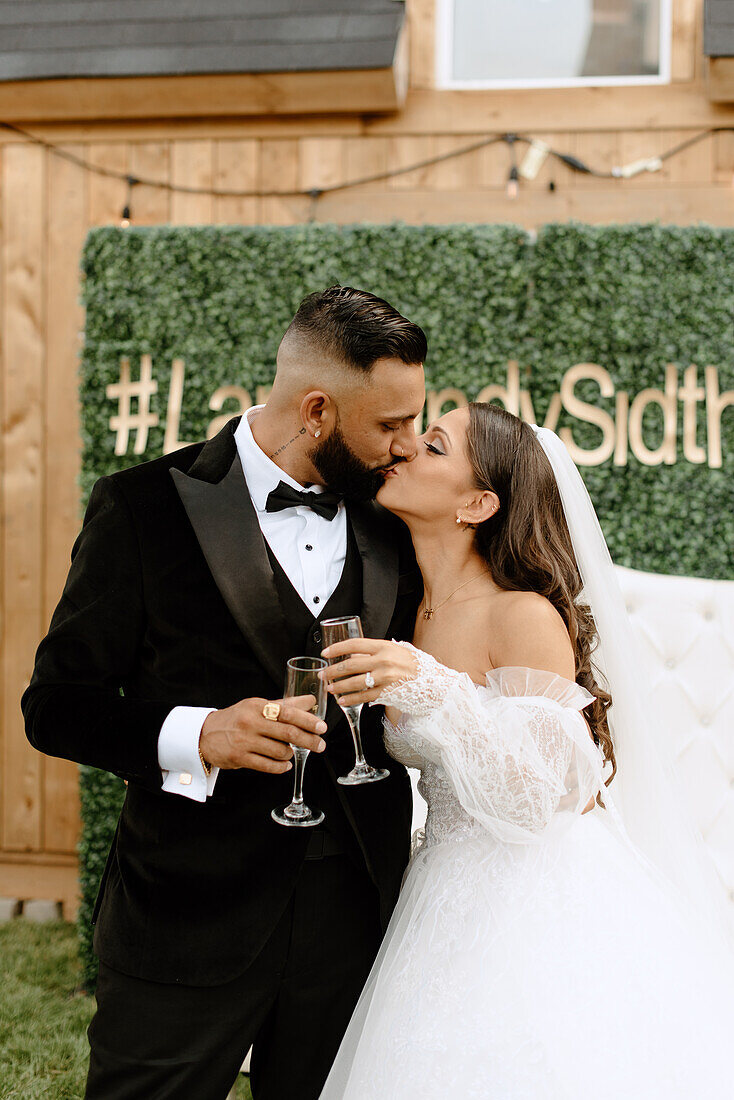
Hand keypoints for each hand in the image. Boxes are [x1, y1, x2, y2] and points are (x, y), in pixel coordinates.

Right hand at [199, 695, 327, 773]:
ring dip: (290, 754)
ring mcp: (244, 741)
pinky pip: (268, 766)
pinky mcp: (239, 758)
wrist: (205, 734)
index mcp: (257, 706)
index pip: (287, 712)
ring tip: (290, 752)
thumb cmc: (237, 718)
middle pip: (287, 733)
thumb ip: (285, 704)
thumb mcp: (258, 706)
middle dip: (308, 740)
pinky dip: (280, 767)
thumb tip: (311, 700)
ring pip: (279, 751)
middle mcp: (250, 722)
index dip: (307, 720)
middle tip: (320, 745)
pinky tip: (284, 764)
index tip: (322, 727)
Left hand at [320, 638, 417, 706]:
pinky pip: (364, 696)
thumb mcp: (395, 650)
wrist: (432, 681)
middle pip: (350, 665)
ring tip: (330, 688)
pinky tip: (342, 700)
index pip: (354, 644)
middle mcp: (383, 661)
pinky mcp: (387, 693)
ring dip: (338, 686)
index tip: (325, 653)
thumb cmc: (413, 664)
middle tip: (323, 673)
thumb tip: (352, 655)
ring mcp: (385, 678)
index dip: (337, 648)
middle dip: (332, 670)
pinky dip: (351, 699)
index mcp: (383, 646)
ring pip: (354, 682)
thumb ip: (375, 652)